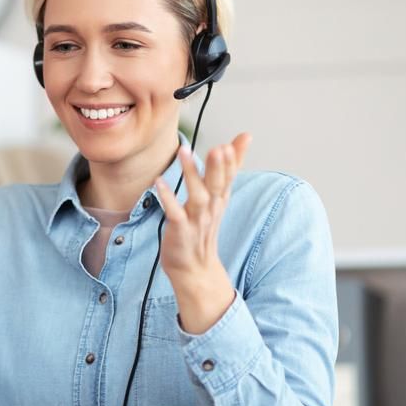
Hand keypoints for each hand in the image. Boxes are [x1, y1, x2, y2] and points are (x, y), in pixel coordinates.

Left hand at [152, 133, 252, 332]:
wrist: (194, 267)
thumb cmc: (203, 225)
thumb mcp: (220, 195)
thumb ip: (230, 165)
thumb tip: (245, 137)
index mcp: (220, 198)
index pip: (231, 176)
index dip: (234, 159)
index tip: (241, 139)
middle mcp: (212, 208)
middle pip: (218, 185)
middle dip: (219, 167)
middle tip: (220, 148)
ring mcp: (196, 220)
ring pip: (198, 196)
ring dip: (192, 175)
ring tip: (184, 152)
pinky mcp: (180, 230)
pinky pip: (174, 213)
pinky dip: (167, 198)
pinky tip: (159, 182)